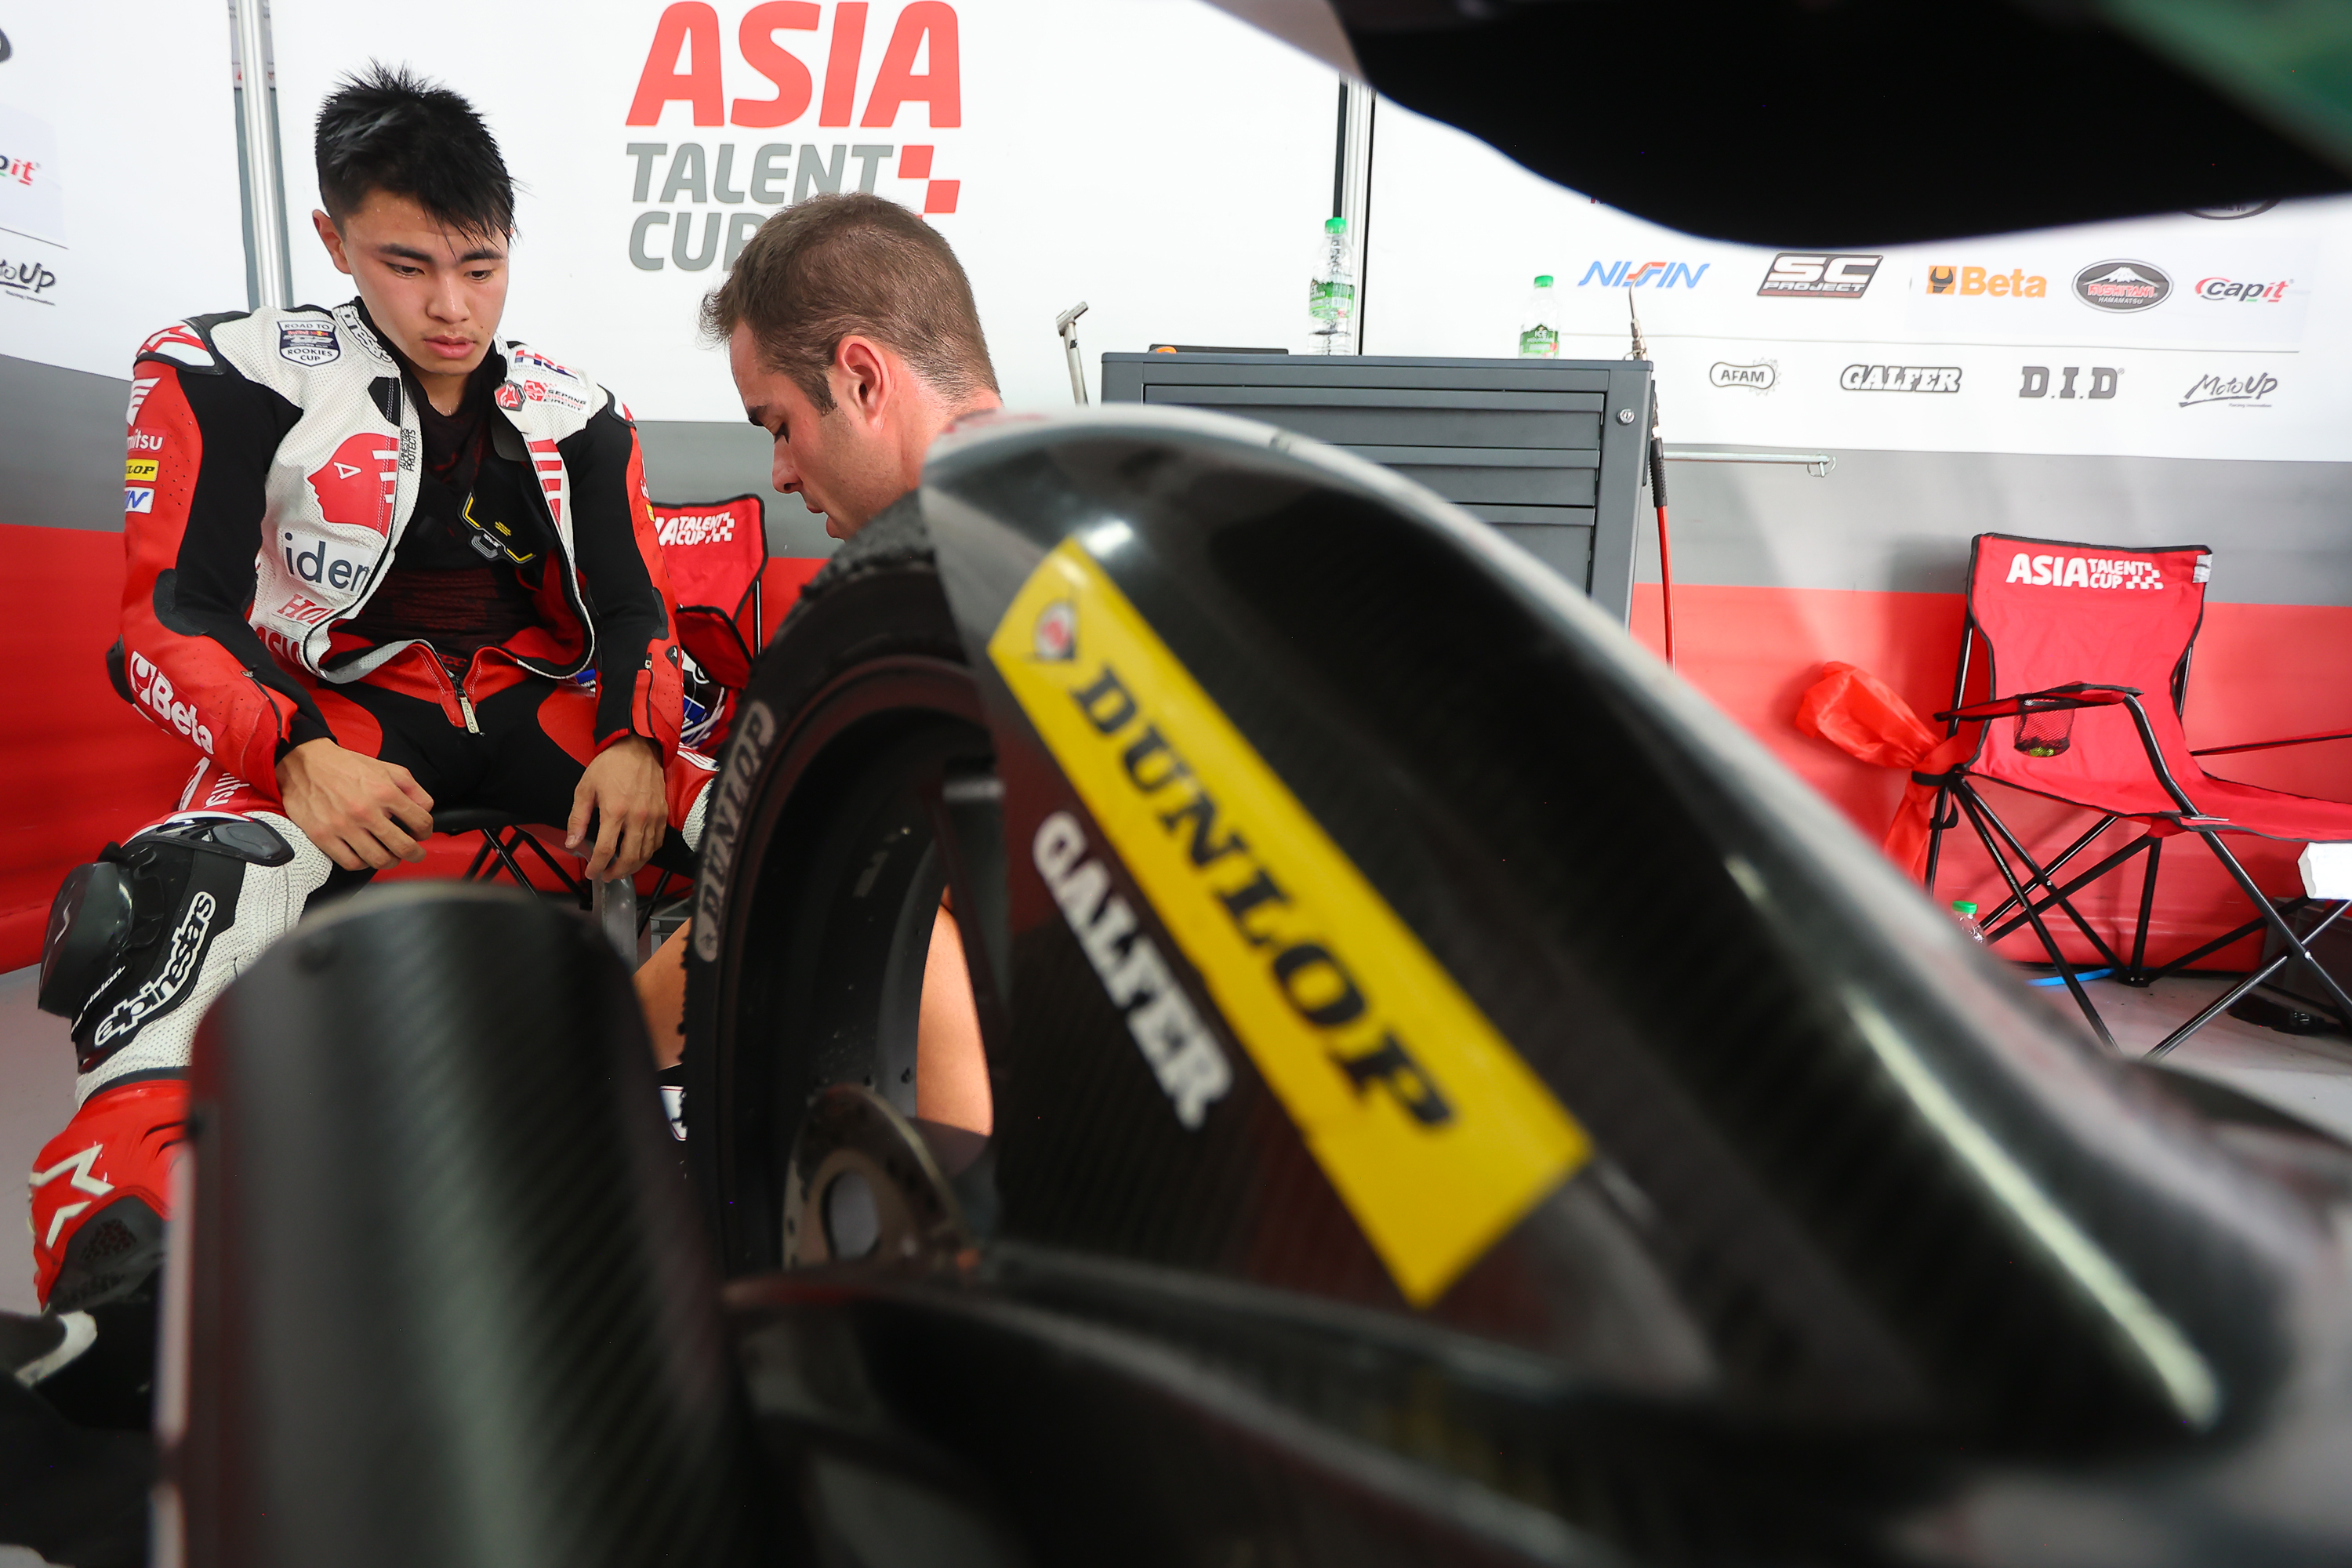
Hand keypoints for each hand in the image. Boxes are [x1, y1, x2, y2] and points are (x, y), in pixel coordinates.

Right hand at [275, 740, 435, 870]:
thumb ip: (412, 788)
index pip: (420, 822)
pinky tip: (365, 855)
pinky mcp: (323, 836)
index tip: (421, 834)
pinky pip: (351, 863)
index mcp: (384, 792)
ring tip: (390, 855)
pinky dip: (363, 863)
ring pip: (379, 859)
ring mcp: (343, 826)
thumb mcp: (387, 768)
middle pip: (403, 847)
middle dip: (415, 853)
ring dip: (391, 861)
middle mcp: (365, 811)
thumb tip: (426, 809)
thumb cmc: (346, 766)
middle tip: (414, 853)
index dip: (426, 831)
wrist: (305, 763)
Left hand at [568, 737, 666, 881]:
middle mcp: (637, 818)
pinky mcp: (663, 814)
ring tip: (621, 869)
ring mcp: (653, 817)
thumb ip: (578, 818)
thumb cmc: (610, 765)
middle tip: (606, 876)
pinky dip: (648, 853)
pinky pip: (657, 842)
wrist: (639, 748)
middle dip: (616, 873)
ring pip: (646, 853)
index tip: (591, 874)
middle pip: (629, 858)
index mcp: (614, 812)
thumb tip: (572, 843)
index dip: (597, 867)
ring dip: (633, 867)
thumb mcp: (585, 788)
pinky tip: (638, 854)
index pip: (606, 851)